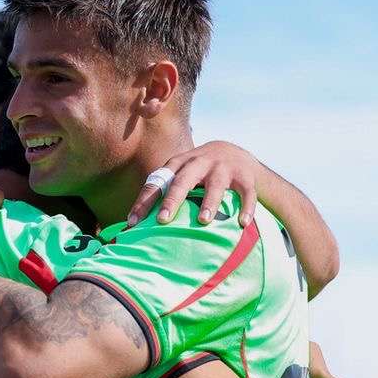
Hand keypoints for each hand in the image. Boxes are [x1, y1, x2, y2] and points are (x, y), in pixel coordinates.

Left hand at [126, 140, 259, 227]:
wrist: (234, 153)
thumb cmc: (197, 173)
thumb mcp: (179, 175)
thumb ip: (161, 193)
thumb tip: (131, 225)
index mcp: (178, 164)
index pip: (158, 182)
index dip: (145, 202)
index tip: (133, 223)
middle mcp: (199, 162)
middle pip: (184, 180)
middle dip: (173, 199)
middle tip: (163, 219)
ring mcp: (223, 168)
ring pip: (215, 186)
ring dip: (209, 202)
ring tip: (204, 221)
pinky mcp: (244, 177)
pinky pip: (246, 193)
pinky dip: (246, 208)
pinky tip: (242, 224)